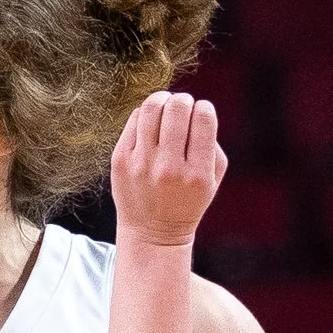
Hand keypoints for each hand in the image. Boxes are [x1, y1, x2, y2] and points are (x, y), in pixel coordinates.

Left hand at [110, 91, 228, 246]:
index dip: (204, 108)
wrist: (152, 233)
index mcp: (197, 174)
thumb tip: (196, 108)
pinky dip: (144, 115)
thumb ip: (211, 142)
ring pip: (151, 108)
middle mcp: (169, 169)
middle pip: (177, 108)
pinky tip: (150, 124)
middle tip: (183, 106)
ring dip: (162, 99)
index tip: (201, 114)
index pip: (204, 118)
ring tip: (166, 105)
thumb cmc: (187, 199)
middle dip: (183, 101)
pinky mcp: (120, 161)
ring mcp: (141, 164)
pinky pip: (134, 120)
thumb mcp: (212, 179)